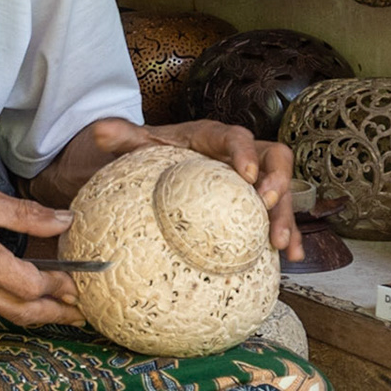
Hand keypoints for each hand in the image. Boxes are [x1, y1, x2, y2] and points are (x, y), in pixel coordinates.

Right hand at [0, 181, 83, 325]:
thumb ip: (26, 216)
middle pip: (23, 312)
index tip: (74, 283)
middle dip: (55, 314)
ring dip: (28, 308)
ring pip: (1, 311)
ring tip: (53, 304)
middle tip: (80, 315)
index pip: (30, 285)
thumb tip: (64, 221)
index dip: (57, 287)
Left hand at [82, 117, 301, 260]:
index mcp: (213, 137)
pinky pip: (276, 217)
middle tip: (269, 205)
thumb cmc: (152, 153)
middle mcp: (240, 155)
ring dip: (286, 216)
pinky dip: (287, 236)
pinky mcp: (253, 205)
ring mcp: (251, 181)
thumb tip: (101, 132)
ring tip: (282, 244)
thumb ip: (123, 137)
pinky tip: (290, 259)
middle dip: (278, 181)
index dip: (245, 153)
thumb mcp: (137, 144)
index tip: (246, 174)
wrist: (157, 167)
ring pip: (281, 192)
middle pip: (273, 158)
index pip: (236, 137)